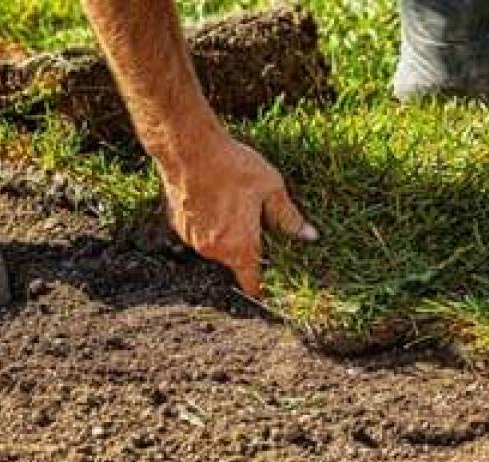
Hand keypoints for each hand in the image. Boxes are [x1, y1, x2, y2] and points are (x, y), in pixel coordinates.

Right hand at [159, 135, 318, 296]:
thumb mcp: (271, 188)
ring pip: (217, 245)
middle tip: (256, 219)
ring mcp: (192, 239)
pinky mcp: (178, 225)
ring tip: (234, 203)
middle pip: (235, 260)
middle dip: (247, 246)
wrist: (188, 149)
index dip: (263, 285)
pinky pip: (199, 232)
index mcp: (239, 247)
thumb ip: (288, 217)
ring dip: (226, 233)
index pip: (251, 282)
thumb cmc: (233, 167)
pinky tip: (214, 198)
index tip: (271, 283)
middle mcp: (213, 250)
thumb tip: (309, 236)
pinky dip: (208, 222)